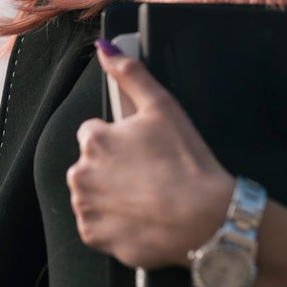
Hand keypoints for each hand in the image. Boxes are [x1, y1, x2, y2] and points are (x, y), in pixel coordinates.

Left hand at [67, 39, 235, 269]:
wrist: (205, 220)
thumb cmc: (186, 162)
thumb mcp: (163, 106)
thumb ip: (131, 74)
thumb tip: (105, 49)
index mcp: (94, 140)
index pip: (95, 133)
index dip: (121, 140)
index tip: (144, 150)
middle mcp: (81, 174)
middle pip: (92, 164)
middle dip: (114, 167)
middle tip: (150, 173)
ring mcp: (87, 208)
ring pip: (93, 194)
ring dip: (112, 194)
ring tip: (148, 196)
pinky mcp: (95, 236)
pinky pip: (98, 226)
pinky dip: (115, 223)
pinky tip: (142, 216)